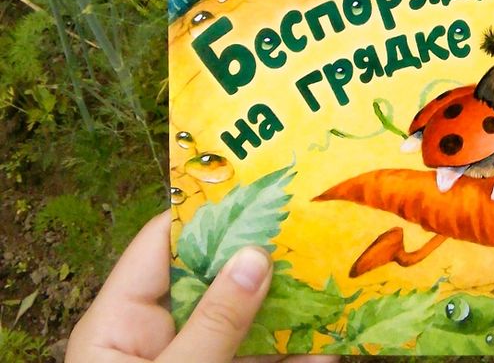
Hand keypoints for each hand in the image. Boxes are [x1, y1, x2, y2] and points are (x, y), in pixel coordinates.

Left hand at [65, 212, 333, 362]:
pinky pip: (265, 362)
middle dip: (265, 252)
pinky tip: (334, 349)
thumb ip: (213, 324)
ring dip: (292, 304)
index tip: (264, 183)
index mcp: (121, 322)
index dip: (211, 209)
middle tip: (315, 220)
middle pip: (215, 274)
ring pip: (249, 319)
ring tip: (338, 273)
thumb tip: (253, 256)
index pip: (164, 242)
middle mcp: (160, 335)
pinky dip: (299, 358)